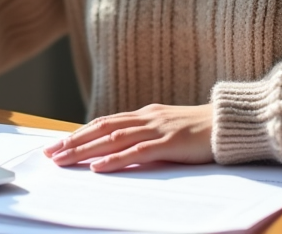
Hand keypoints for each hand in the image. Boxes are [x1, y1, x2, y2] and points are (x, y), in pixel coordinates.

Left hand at [42, 103, 213, 172]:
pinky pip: (137, 152)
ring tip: (64, 159)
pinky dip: (115, 159)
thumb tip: (123, 148)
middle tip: (50, 153)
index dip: (79, 133)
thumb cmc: (202, 130)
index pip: (104, 122)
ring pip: (112, 139)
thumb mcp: (169, 129)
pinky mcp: (170, 142)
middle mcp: (147, 118)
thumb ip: (148, 135)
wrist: (231, 123)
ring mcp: (158, 128)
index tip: (57, 144)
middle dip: (73, 141)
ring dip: (85, 150)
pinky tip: (99, 166)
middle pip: (101, 128)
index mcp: (145, 114)